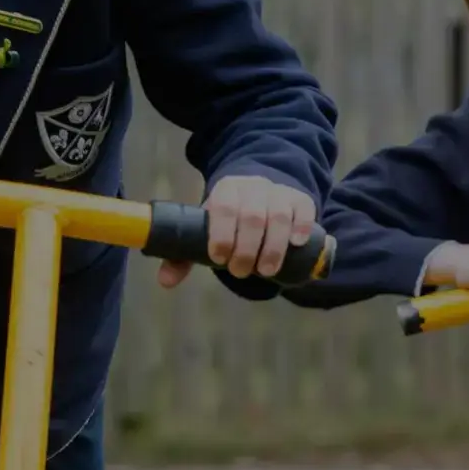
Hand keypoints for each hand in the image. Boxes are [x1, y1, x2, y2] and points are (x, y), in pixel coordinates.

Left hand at [160, 174, 316, 288]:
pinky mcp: (300, 200)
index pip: (224, 207)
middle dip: (247, 248)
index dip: (222, 233)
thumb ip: (184, 254)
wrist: (258, 190)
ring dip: (273, 246)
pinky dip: (301, 227)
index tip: (218, 258)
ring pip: (279, 216)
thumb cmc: (227, 219)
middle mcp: (253, 187)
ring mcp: (279, 192)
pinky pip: (303, 209)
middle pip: (253, 215)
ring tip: (266, 271)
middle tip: (239, 272)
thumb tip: (164, 282)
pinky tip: (296, 244)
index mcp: (226, 190)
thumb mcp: (206, 229)